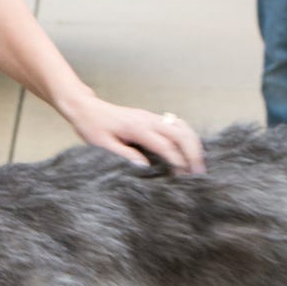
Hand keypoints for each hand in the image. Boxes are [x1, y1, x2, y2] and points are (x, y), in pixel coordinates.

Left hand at [67, 99, 205, 173]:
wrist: (87, 109)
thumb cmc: (92, 127)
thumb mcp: (103, 145)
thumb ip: (125, 155)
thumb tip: (145, 167)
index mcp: (137, 127)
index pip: (165, 145)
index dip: (178, 161)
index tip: (184, 176)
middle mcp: (148, 119)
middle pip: (181, 134)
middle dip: (193, 152)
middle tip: (199, 172)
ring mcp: (152, 117)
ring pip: (182, 127)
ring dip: (193, 143)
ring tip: (198, 162)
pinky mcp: (152, 118)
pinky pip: (177, 125)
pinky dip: (187, 136)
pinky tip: (189, 149)